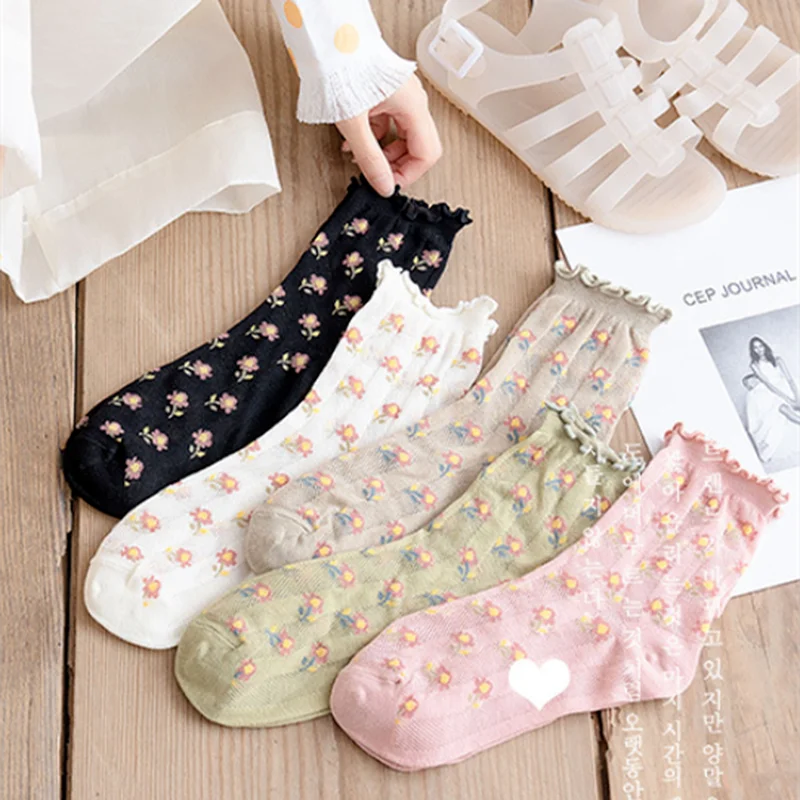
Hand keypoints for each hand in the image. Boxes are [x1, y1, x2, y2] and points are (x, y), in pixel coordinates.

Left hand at [336, 75, 441, 196]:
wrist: (326, 40)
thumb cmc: (341, 70)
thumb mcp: (354, 125)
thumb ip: (371, 159)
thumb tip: (383, 186)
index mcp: (413, 105)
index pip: (427, 153)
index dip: (409, 174)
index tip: (388, 184)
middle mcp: (411, 100)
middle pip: (417, 145)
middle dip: (396, 164)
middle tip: (374, 175)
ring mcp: (398, 96)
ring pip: (401, 135)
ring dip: (383, 152)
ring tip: (359, 159)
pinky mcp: (383, 93)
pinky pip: (387, 123)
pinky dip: (373, 138)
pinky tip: (353, 143)